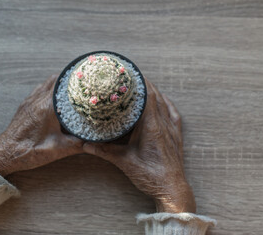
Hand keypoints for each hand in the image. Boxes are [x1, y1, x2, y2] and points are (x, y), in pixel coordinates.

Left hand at [0, 74, 83, 175]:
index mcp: (46, 108)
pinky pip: (40, 89)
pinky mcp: (26, 105)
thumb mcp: (59, 149)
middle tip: (83, 83)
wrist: (6, 154)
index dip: (76, 80)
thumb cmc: (29, 152)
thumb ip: (79, 143)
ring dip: (59, 83)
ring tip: (73, 88)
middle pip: (55, 79)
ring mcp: (30, 101)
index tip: (87, 79)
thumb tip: (96, 140)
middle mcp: (37, 100)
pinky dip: (50, 88)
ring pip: (47, 83)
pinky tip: (57, 97)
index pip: (62, 85)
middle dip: (70, 79)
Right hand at [83, 79, 195, 212]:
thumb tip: (85, 144)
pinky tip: (163, 100)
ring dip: (156, 93)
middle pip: (156, 97)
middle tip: (133, 77)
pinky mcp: (177, 136)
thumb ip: (105, 151)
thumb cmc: (150, 176)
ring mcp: (172, 130)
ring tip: (145, 85)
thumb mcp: (125, 162)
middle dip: (145, 85)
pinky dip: (167, 104)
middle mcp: (164, 125)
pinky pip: (174, 114)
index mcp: (152, 127)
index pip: (148, 97)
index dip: (141, 83)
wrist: (172, 188)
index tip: (131, 74)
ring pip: (165, 104)